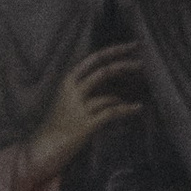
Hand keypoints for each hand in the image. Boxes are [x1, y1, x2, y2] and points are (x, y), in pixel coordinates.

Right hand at [24, 44, 141, 178]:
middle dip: (125, 64)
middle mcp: (73, 90)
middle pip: (104, 70)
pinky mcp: (86, 124)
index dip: (115, 51)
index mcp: (69, 80)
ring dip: (125, 98)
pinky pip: (110, 113)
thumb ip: (87, 91)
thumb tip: (113, 93)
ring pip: (108, 95)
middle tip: (142, 63)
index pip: (95, 58)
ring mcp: (79, 107)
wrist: (48, 144)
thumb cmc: (61, 122)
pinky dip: (125, 110)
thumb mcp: (70, 100)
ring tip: (139, 101)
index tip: (132, 45)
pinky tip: (137, 108)